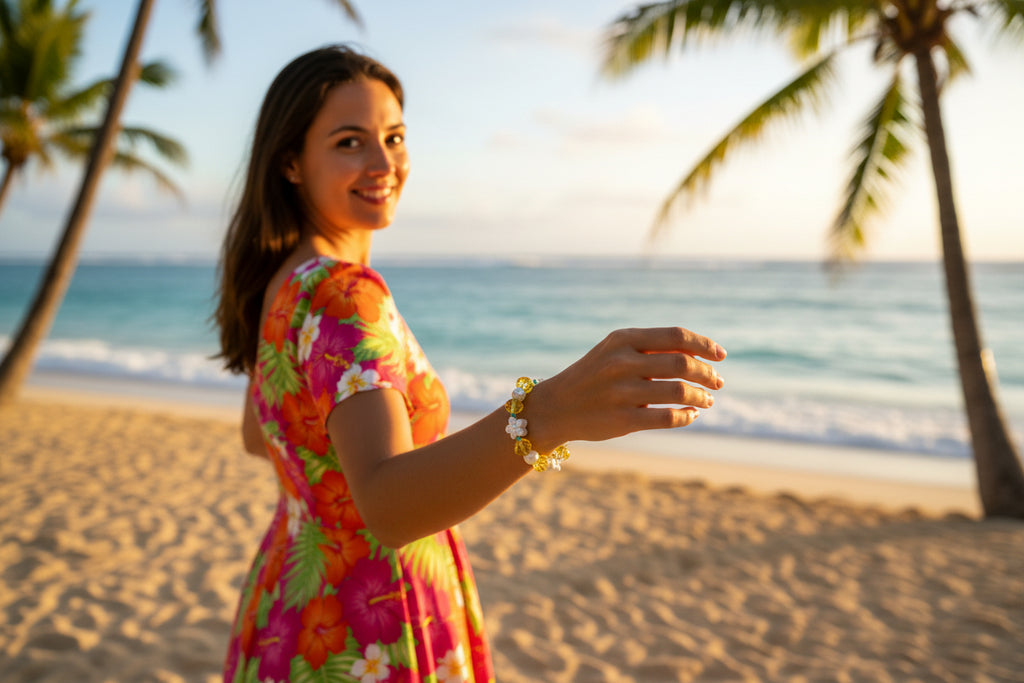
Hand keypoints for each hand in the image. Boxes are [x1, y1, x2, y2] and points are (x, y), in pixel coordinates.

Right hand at [525, 327, 725, 447]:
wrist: (556, 406)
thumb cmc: (596, 376)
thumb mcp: (616, 351)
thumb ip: (652, 348)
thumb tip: (702, 356)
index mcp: (623, 339)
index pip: (676, 336)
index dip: (704, 345)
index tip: (721, 356)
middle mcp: (621, 362)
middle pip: (683, 364)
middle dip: (707, 374)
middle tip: (718, 382)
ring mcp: (621, 392)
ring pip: (679, 392)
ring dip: (701, 397)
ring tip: (707, 401)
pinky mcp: (621, 420)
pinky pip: (667, 417)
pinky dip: (686, 416)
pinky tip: (691, 415)